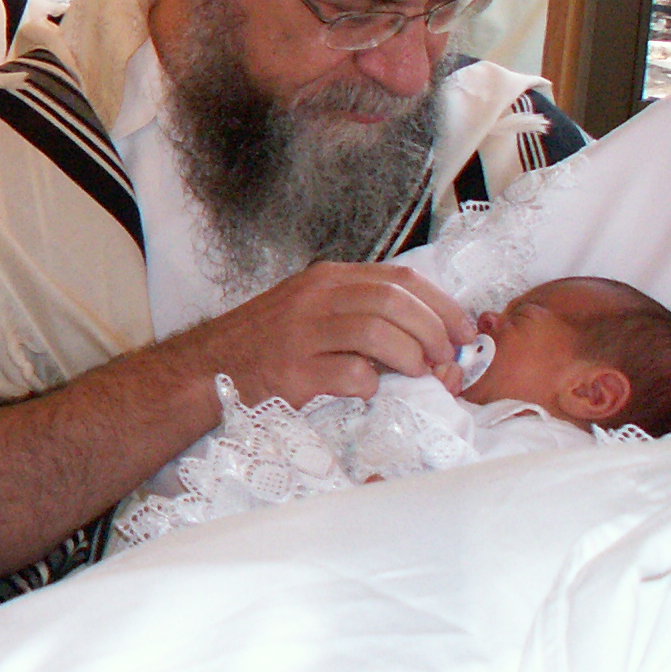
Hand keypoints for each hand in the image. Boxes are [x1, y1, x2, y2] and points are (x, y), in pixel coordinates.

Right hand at [180, 262, 474, 408]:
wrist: (206, 369)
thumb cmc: (266, 344)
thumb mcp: (311, 309)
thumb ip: (359, 310)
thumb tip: (427, 333)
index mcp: (325, 279)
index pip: (400, 279)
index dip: (443, 306)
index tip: (464, 331)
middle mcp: (315, 298)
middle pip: (395, 302)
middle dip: (434, 332)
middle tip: (446, 359)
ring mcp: (302, 333)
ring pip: (378, 332)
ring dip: (411, 357)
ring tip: (418, 374)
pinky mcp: (294, 371)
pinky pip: (351, 375)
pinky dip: (372, 385)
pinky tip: (368, 391)